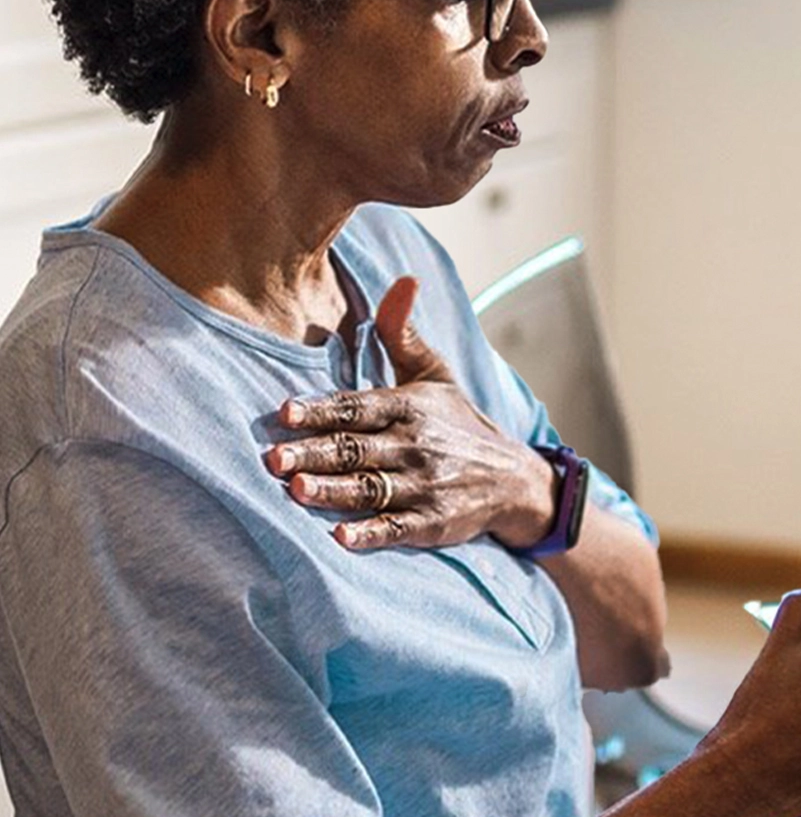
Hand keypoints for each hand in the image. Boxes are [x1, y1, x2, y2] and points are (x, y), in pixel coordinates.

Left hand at [266, 276, 554, 550]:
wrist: (511, 480)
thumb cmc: (458, 423)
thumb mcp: (435, 373)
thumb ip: (403, 332)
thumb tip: (405, 279)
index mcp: (409, 406)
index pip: (358, 406)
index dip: (321, 410)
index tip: (284, 412)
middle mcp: (415, 445)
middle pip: (357, 448)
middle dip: (315, 452)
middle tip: (272, 458)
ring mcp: (425, 485)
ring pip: (371, 487)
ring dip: (333, 491)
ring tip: (297, 490)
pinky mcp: (432, 522)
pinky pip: (397, 528)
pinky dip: (371, 534)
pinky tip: (341, 538)